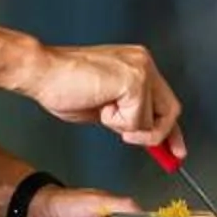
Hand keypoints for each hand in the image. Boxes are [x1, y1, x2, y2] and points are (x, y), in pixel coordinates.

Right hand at [20, 43, 182, 154]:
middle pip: (170, 110)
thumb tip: (140, 134)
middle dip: (161, 137)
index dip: (170, 130)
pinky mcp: (134, 81)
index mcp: (136, 64)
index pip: (164, 101)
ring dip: (127, 127)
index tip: (175, 151)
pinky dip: (118, 123)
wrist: (42, 72)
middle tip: (160, 154)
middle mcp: (143, 63)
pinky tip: (101, 107)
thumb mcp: (103, 107)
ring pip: (153, 120)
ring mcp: (141, 70)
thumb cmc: (62, 85)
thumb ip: (125, 116)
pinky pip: (138, 120)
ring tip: (103, 112)